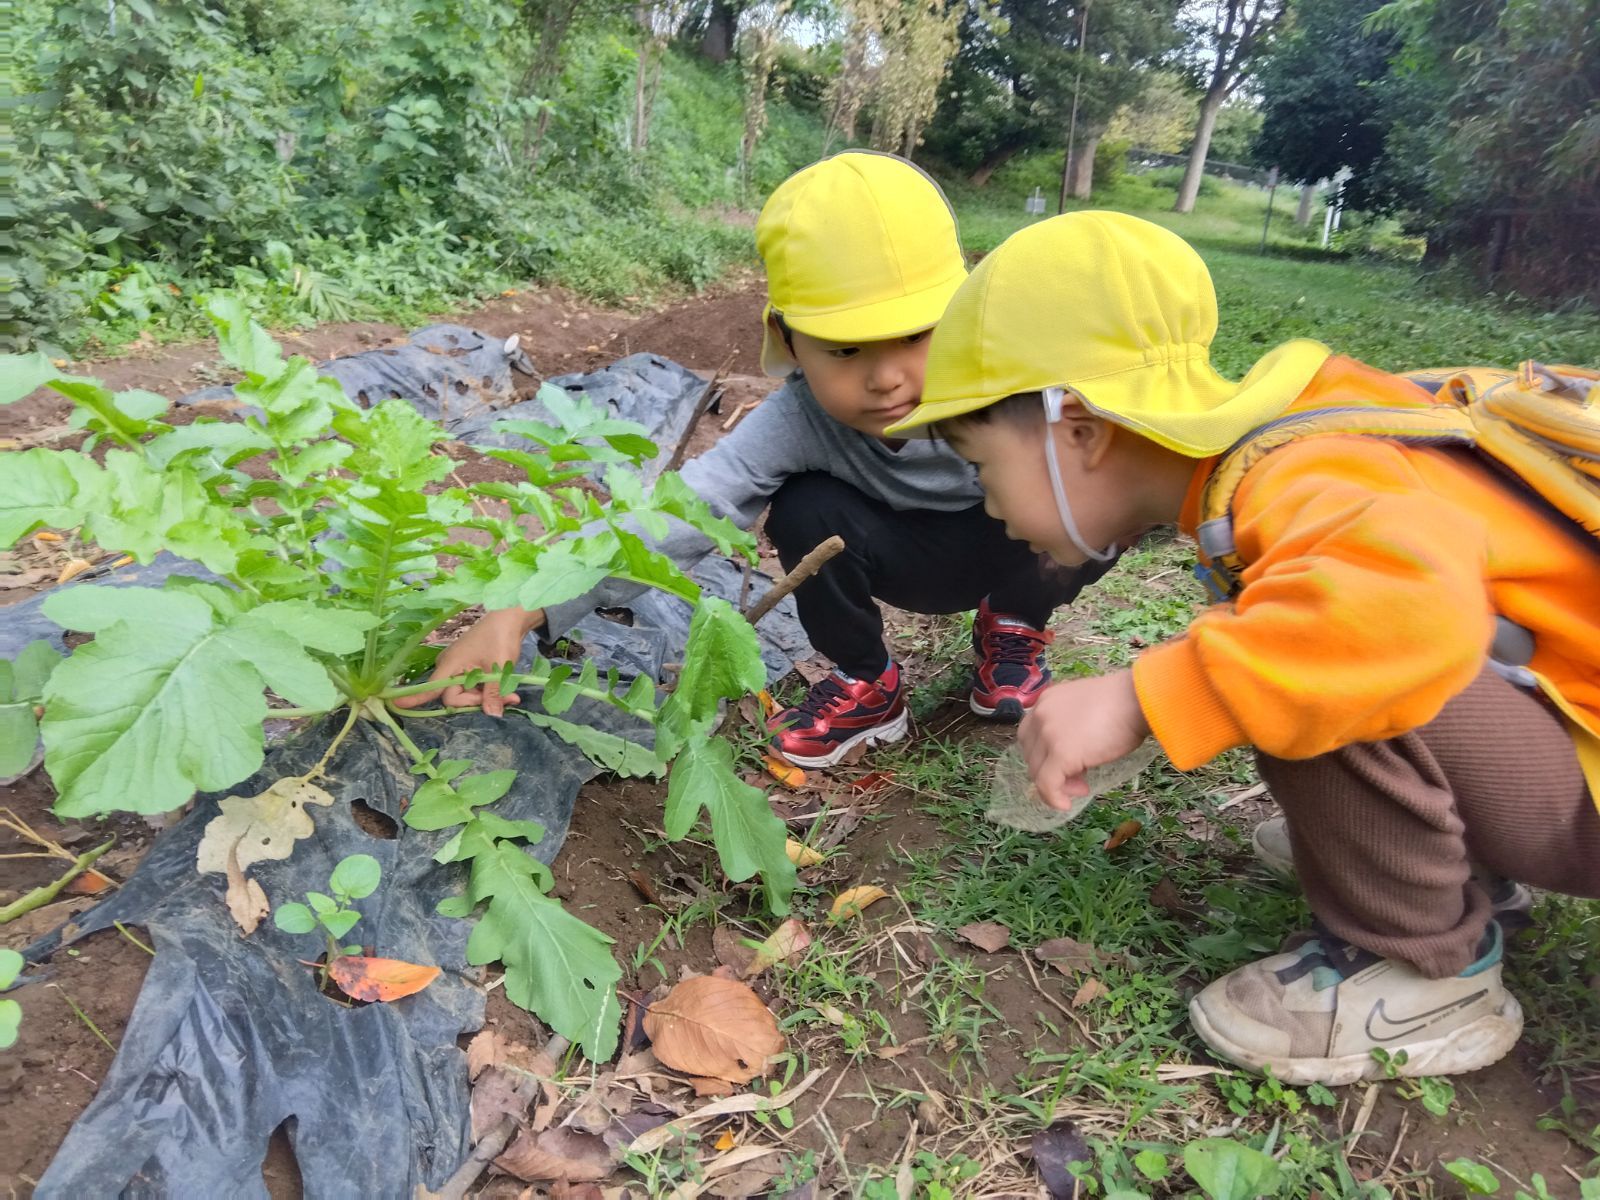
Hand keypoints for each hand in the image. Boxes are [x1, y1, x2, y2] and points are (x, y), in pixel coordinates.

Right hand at [391, 607, 543, 716]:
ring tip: (511, 696)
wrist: (510, 617)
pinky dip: (488, 690)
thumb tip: (492, 715)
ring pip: (467, 693)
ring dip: (487, 697)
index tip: (397, 705)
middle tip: (508, 699)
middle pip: (455, 696)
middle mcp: (450, 667)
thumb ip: (493, 693)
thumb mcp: (499, 667)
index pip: (432, 688)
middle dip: (478, 701)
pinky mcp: (469, 668)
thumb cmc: (500, 637)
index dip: (416, 698)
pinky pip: (474, 686)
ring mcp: (459, 667)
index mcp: (450, 664)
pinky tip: (507, 692)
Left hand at [1018, 670, 1150, 810]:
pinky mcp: (1060, 754)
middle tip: (1079, 778)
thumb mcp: (1086, 710)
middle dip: (1051, 770)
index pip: (1030, 735)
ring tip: (1083, 786)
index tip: (1067, 762)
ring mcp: (1048, 734)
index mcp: (1046, 702)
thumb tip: (1074, 757)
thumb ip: (1070, 727)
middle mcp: (1040, 715)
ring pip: (1037, 771)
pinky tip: (1065, 805)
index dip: (1044, 754)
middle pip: (1031, 754)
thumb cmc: (1123, 703)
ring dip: (1057, 784)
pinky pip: (1047, 784)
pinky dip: (1053, 799)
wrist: (1137, 701)